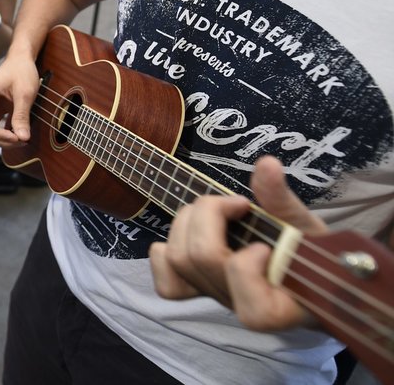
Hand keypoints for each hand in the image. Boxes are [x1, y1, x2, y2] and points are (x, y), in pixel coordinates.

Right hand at [0, 51, 40, 145]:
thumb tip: (23, 138)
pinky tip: (18, 136)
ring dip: (2, 139)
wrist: (21, 60)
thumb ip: (21, 116)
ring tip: (21, 140)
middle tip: (21, 142)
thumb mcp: (25, 93)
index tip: (15, 139)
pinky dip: (5, 134)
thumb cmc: (22, 72)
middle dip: (0, 139)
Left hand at [149, 156, 327, 330]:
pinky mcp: (197, 288)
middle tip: (235, 204)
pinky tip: (185, 236)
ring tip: (215, 211)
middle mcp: (241, 306)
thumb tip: (266, 164)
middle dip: (209, 216)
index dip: (247, 266)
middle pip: (200, 259)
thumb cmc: (307, 250)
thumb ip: (282, 199)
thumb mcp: (303, 224)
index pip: (251, 308)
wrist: (305, 266)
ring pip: (177, 260)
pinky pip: (166, 283)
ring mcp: (215, 296)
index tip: (264, 245)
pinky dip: (164, 255)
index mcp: (279, 308)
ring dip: (187, 222)